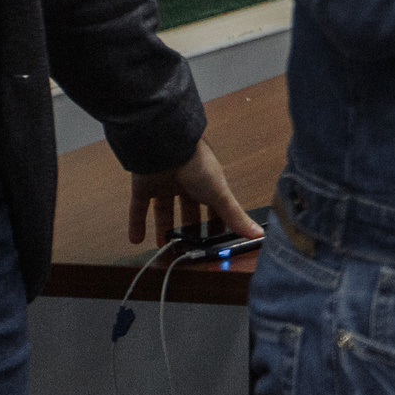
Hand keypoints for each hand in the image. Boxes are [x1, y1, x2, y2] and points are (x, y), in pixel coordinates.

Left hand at [127, 140, 260, 246]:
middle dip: (188, 230)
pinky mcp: (144, 187)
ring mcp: (165, 185)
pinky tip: (135, 240)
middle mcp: (187, 185)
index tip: (214, 244)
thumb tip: (259, 235)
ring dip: (164, 228)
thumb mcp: (220, 194)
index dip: (215, 225)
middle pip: (189, 211)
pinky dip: (137, 223)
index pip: (214, 209)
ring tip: (163, 247)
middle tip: (188, 248)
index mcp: (208, 185)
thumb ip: (235, 217)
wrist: (167, 146)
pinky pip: (139, 207)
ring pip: (164, 210)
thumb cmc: (199, 165)